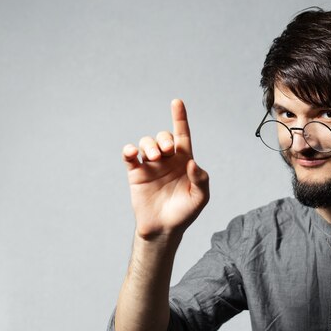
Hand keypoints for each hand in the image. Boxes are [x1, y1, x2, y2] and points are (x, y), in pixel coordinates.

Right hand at [122, 99, 208, 239]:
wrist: (163, 229)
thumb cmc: (184, 213)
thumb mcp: (200, 198)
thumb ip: (201, 180)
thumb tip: (192, 163)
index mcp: (184, 161)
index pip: (183, 135)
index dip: (180, 118)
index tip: (177, 102)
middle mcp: (167, 160)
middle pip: (164, 137)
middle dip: (164, 139)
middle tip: (166, 152)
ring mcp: (151, 165)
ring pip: (146, 143)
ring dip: (149, 145)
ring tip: (154, 157)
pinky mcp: (136, 173)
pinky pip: (129, 156)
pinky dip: (129, 150)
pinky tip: (132, 153)